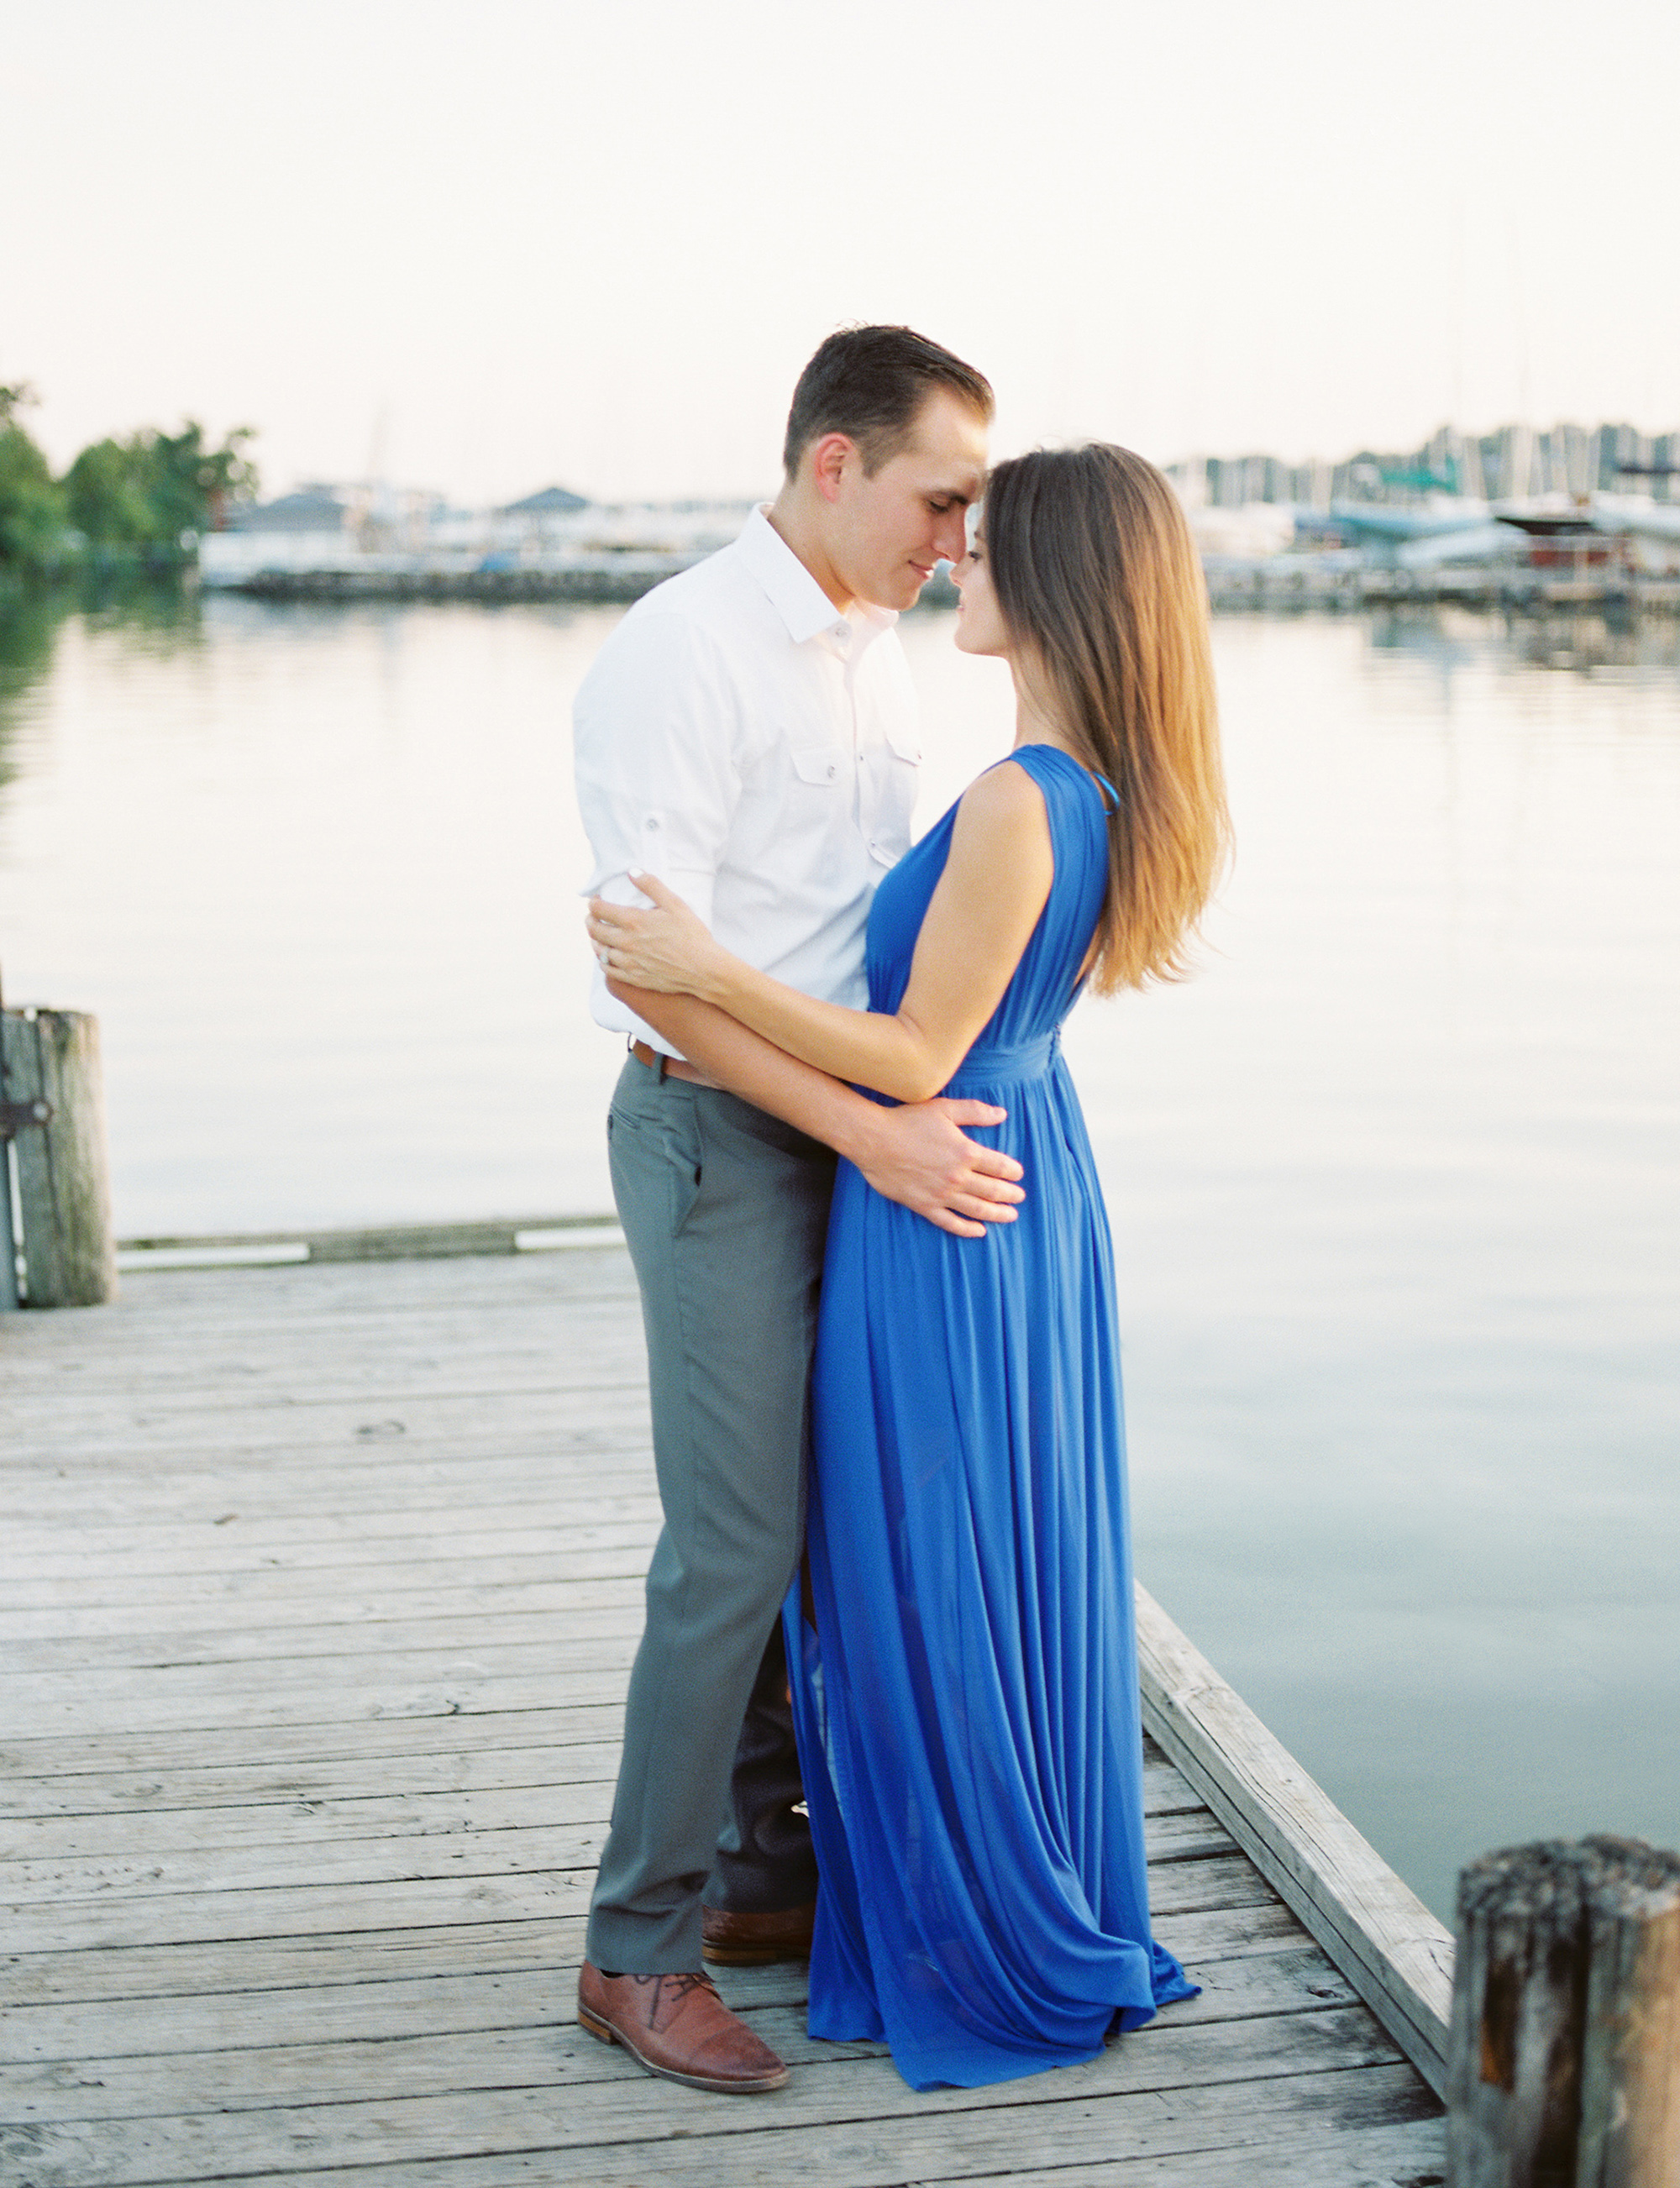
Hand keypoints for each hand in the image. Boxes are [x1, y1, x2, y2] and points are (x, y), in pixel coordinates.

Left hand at [586, 872, 721, 997]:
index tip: (596, 901)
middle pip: (595, 930)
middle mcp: (626, 942)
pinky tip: (606, 957)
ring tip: (598, 936)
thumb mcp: (675, 904)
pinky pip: (608, 970)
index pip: (600, 909)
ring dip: (595, 941)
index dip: (594, 903)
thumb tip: (632, 871)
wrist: (703, 969)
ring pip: (600, 950)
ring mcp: (629, 962)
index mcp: (634, 921)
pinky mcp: (634, 978)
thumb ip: (652, 885)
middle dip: (590, 920)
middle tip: (593, 917)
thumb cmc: (692, 935)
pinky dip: (603, 961)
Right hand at [852, 1098, 1025, 1239]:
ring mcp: (941, 1194)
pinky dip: (967, 1229)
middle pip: (993, 1190)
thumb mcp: (944, 1109)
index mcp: (965, 1152)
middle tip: (1020, 1197)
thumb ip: (975, 1112)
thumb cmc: (908, 1121)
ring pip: (977, 1209)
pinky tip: (979, 1231)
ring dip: (997, 1214)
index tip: (1018, 1174)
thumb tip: (1002, 1114)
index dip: (1013, 1171)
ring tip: (1011, 1216)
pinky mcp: (924, 1206)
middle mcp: (957, 1177)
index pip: (999, 1166)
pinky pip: (950, 1223)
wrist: (874, 1140)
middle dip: (1010, 1195)